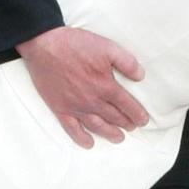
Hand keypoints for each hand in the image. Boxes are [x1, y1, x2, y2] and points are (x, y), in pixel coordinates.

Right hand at [16, 26, 146, 148]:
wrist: (44, 45)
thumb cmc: (75, 44)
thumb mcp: (107, 47)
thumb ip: (127, 62)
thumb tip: (140, 76)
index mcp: (105, 85)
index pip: (127, 105)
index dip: (137, 114)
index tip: (143, 120)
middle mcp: (92, 100)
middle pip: (114, 117)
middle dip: (126, 124)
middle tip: (132, 127)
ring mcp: (75, 107)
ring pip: (97, 126)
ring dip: (110, 133)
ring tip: (119, 138)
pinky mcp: (60, 108)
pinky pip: (72, 129)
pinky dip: (81, 138)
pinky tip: (89, 144)